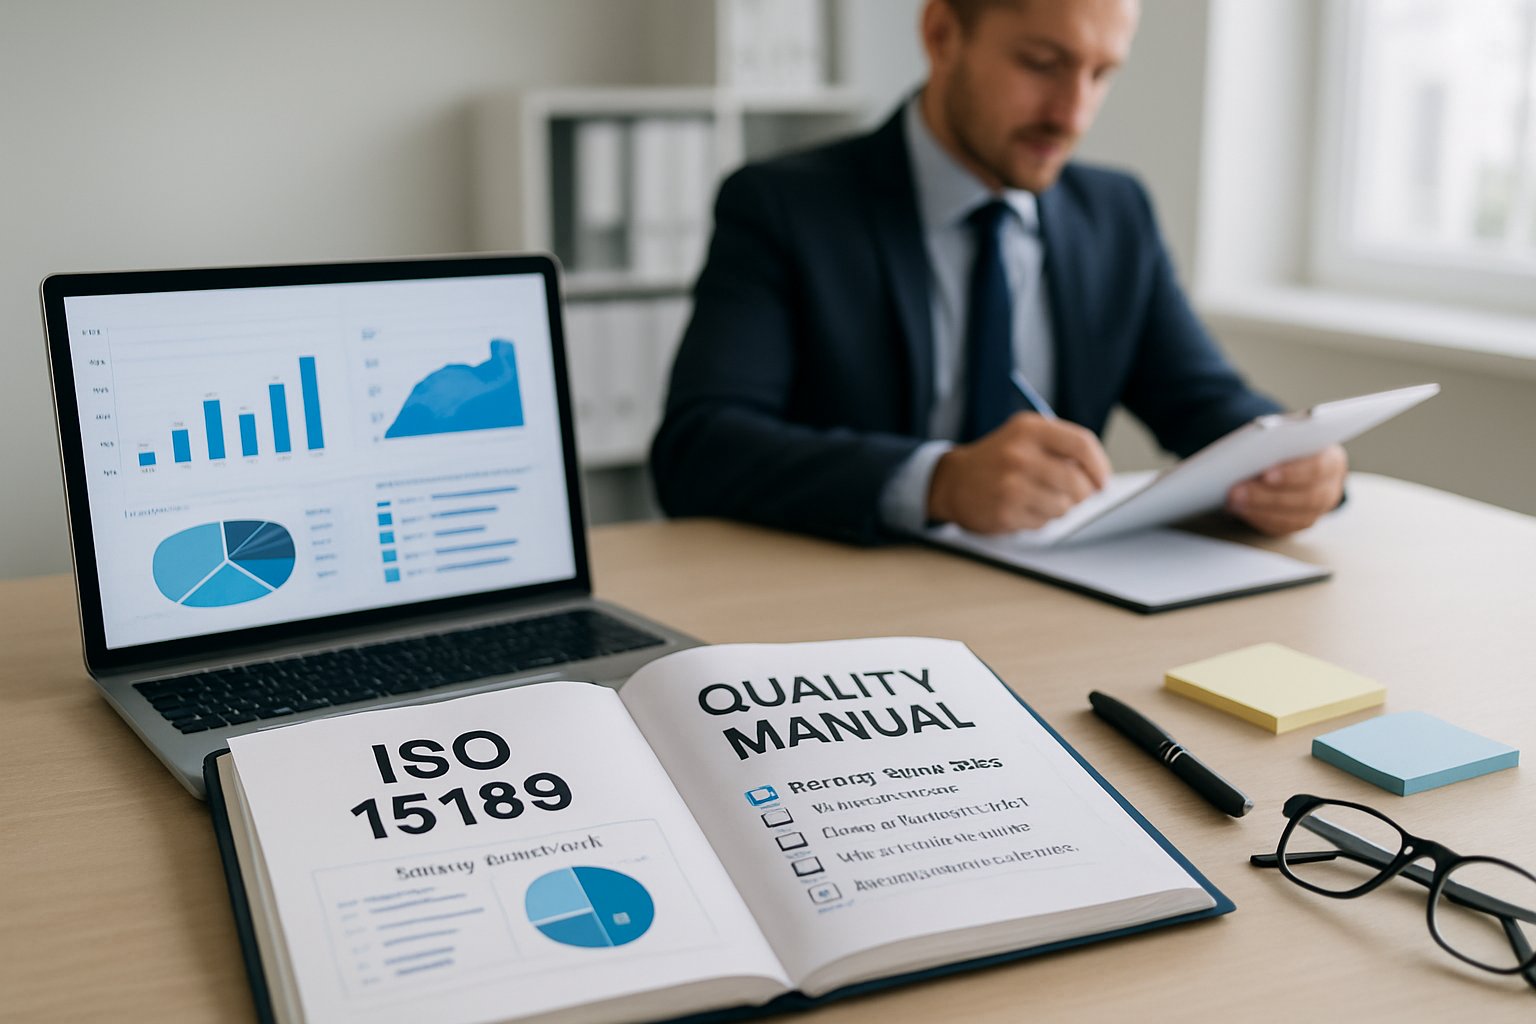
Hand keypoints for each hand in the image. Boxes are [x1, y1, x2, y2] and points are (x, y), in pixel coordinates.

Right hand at [927, 413, 1111, 533]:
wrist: (953, 481)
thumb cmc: (998, 460)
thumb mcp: (1025, 437)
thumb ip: (1061, 447)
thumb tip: (1098, 476)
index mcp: (1029, 429)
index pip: (1081, 445)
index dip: (1099, 466)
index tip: (1102, 481)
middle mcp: (1019, 454)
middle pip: (1077, 481)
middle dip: (1082, 494)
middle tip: (1074, 496)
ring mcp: (1011, 484)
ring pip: (1064, 506)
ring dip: (1060, 508)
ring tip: (1040, 499)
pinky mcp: (1005, 511)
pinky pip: (1044, 522)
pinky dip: (1041, 520)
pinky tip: (1024, 508)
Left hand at [1227, 444, 1346, 536]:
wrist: (1299, 463)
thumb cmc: (1290, 445)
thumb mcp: (1289, 437)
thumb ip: (1279, 441)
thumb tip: (1249, 451)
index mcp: (1332, 460)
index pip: (1318, 468)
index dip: (1292, 473)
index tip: (1265, 474)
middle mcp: (1329, 488)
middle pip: (1304, 497)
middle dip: (1267, 495)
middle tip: (1236, 491)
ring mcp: (1317, 510)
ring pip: (1292, 516)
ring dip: (1258, 509)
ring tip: (1232, 500)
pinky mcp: (1299, 523)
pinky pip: (1280, 527)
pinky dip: (1257, 518)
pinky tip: (1238, 510)